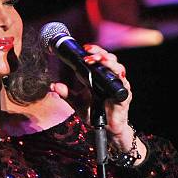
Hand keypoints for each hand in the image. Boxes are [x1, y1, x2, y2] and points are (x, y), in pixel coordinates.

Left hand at [51, 44, 145, 162]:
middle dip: (100, 54)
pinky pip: (124, 85)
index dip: (95, 51)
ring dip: (109, 63)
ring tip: (100, 60)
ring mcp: (119, 86)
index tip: (85, 48)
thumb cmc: (94, 113)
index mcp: (100, 76)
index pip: (100, 58)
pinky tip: (116, 75)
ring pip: (118, 68)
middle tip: (89, 55)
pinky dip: (120, 79)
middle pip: (110, 59)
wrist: (106, 128)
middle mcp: (111, 78)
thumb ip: (66, 94)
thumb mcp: (76, 103)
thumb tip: (53, 85)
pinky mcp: (124, 96)